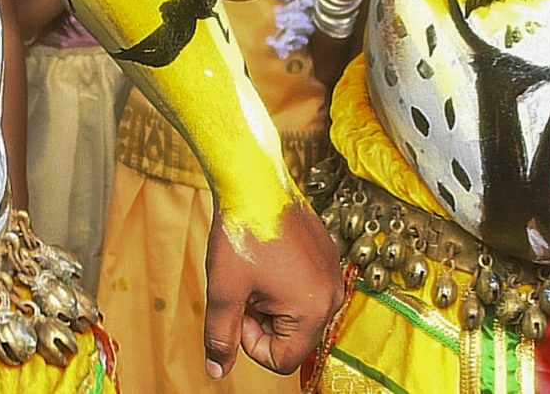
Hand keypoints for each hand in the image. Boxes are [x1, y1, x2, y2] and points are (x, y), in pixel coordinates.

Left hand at [204, 198, 344, 376]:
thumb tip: (217, 371)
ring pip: (295, 313)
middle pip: (291, 338)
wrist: (253, 180)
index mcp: (313, 310)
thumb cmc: (241, 234)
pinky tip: (267, 255)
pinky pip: (304, 288)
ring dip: (270, 301)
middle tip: (244, 285)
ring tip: (255, 268)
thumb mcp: (224, 293)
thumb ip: (221, 337)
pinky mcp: (326, 255)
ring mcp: (332, 272)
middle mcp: (332, 295)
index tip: (240, 306)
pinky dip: (281, 282)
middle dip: (261, 320)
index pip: (281, 361)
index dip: (251, 341)